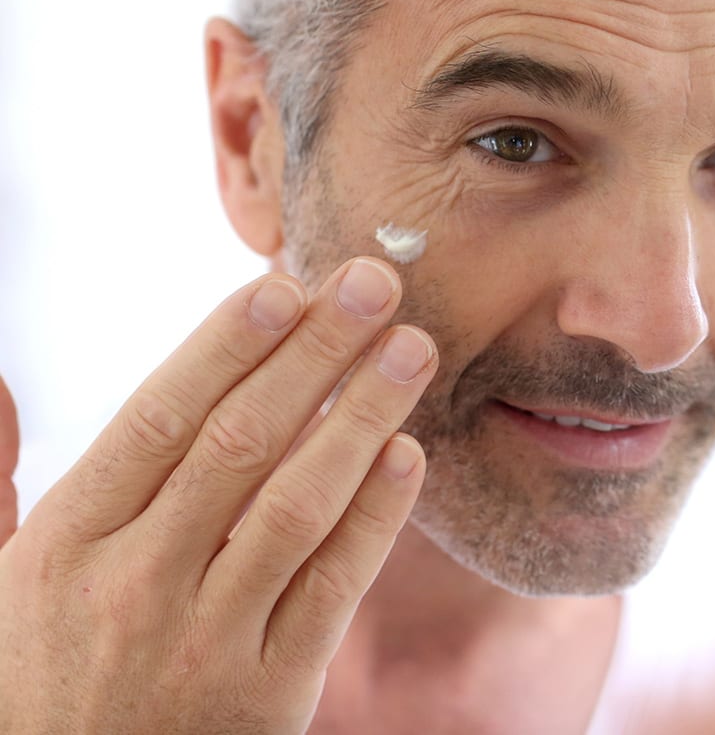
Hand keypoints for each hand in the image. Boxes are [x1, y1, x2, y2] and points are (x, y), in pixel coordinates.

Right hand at [0, 260, 436, 733]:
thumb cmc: (38, 680)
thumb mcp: (5, 580)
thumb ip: (3, 479)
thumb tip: (5, 383)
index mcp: (65, 543)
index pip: (160, 417)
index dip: (226, 345)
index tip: (283, 284)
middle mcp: (134, 585)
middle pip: (241, 442)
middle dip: (315, 352)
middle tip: (374, 283)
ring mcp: (203, 642)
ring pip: (297, 504)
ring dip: (362, 414)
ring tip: (411, 346)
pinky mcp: (267, 696)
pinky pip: (330, 589)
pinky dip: (375, 516)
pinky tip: (408, 452)